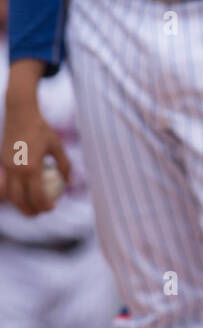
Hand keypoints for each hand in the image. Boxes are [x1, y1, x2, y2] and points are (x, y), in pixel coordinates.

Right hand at [1, 95, 71, 215]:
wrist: (20, 114)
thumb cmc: (42, 129)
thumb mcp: (57, 146)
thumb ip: (65, 165)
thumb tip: (70, 183)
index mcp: (31, 168)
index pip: (37, 196)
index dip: (44, 206)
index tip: (51, 208)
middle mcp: (16, 170)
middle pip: (20, 200)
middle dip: (29, 211)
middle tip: (40, 213)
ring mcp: (6, 167)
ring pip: (10, 194)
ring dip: (19, 204)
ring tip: (30, 207)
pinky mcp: (1, 163)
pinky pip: (5, 184)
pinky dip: (12, 192)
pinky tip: (21, 194)